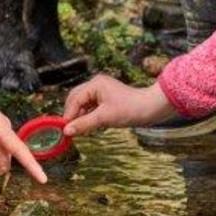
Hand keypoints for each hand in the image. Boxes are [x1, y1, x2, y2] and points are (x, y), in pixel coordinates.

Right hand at [62, 74, 176, 136]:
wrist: (151, 109)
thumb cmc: (129, 110)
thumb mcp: (104, 118)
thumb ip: (84, 124)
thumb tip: (66, 131)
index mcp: (95, 84)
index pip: (75, 99)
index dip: (69, 115)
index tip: (63, 130)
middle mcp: (96, 85)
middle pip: (76, 99)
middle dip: (72, 114)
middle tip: (69, 131)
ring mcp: (101, 91)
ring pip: (83, 104)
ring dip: (80, 117)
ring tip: (78, 131)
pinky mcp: (106, 99)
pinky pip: (91, 107)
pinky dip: (87, 117)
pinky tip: (87, 127)